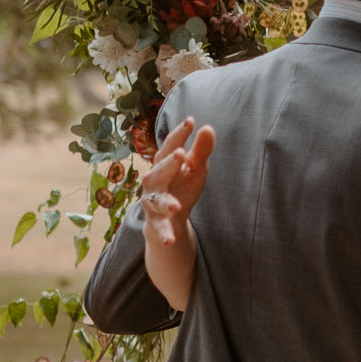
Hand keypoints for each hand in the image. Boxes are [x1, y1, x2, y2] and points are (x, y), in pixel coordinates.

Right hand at [140, 118, 214, 248]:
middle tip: (181, 154)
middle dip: (169, 164)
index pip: (169, 147)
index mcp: (164, 164)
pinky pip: (159, 227)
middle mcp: (153, 181)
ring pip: (156, 200)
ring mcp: (152, 201)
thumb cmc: (182, 186)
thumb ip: (201, 151)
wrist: (169, 218)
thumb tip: (208, 127)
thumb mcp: (195, 169)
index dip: (179, 135)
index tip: (191, 121)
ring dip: (166, 202)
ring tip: (176, 206)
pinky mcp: (155, 221)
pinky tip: (170, 240)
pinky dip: (164, 234)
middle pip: (158, 171)